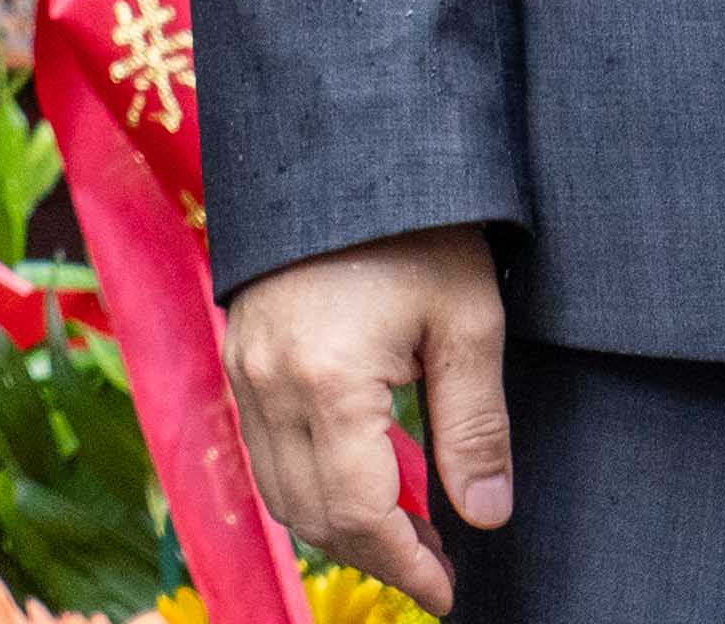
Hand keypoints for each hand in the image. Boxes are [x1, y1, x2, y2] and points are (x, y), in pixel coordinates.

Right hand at [228, 225, 513, 614]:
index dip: (407, 566)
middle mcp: (268, 382)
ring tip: (406, 531)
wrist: (343, 145)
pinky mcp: (239, 352)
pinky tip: (362, 478)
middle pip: (312, 515)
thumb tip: (485, 517)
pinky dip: (309, 484)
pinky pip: (264, 450)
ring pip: (279, 491)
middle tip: (436, 567)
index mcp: (325, 380)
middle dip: (375, 556)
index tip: (449, 591)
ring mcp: (244, 367)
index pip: (358, 514)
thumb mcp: (467, 322)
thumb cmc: (416, 226)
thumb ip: (475, 428)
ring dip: (339, 527)